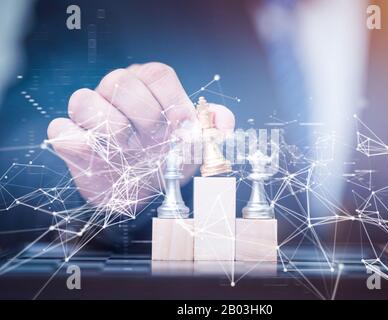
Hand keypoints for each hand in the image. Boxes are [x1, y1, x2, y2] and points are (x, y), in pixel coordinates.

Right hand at [47, 62, 234, 207]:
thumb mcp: (195, 147)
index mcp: (150, 85)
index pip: (157, 75)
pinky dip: (82, 147)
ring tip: (128, 153)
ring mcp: (89, 111)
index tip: (181, 130)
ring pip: (84, 101)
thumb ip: (212, 130)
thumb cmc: (168, 161)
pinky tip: (103, 160)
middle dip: (144, 120)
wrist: (140, 192)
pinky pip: (62, 131)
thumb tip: (222, 119)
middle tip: (154, 144)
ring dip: (113, 134)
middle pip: (120, 83)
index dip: (171, 103)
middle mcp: (116, 90)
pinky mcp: (68, 135)